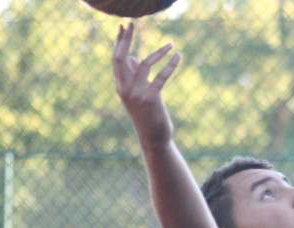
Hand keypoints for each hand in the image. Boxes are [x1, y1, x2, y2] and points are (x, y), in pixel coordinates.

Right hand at [112, 22, 181, 148]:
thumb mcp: (138, 94)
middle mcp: (125, 89)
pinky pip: (160, 77)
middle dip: (126, 39)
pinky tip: (178, 57)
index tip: (123, 27)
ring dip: (158, 52)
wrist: (154, 138)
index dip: (119, 42)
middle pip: (120, 57)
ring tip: (171, 45)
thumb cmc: (148, 115)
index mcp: (120, 86)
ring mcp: (136, 94)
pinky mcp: (150, 99)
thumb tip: (131, 57)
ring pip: (143, 64)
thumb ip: (134, 76)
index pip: (115, 59)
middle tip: (133, 23)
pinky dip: (170, 65)